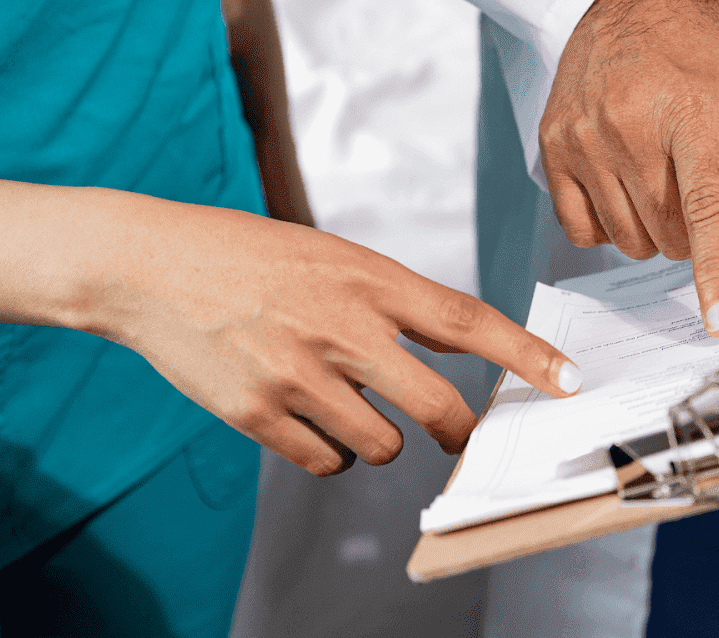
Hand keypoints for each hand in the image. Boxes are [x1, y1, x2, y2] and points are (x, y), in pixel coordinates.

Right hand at [85, 198, 582, 474]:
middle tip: (458, 436)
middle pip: (436, 408)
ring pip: (380, 445)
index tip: (568, 378)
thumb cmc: (247, 256)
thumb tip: (436, 356)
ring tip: (338, 399)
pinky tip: (303, 416)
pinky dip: (328, 451)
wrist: (150, 265)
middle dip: (458, 433)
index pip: (467, 320)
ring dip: (376, 437)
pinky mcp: (259, 414)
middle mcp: (342, 328)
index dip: (526, 354)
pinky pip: (327, 462)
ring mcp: (299, 375)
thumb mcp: (330, 256)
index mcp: (368, 278)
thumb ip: (384, 302)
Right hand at [540, 0, 718, 336]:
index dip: (717, 270)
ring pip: (630, 241)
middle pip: (671, 234)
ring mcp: (584, 138)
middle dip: (700, 232)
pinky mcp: (553, 147)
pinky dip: (614, 225)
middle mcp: (630, 125)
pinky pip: (584, 230)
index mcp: (693, 109)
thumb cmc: (708, 46)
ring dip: (659, 231)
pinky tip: (629, 183)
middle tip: (704, 184)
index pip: (708, 205)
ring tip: (667, 176)